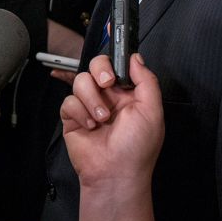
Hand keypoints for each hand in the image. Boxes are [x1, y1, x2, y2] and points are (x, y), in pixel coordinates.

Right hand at [60, 54, 164, 192]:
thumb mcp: (152, 111)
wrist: (115, 174)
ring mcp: (90, 106)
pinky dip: (80, 113)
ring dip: (91, 99)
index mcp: (129, 93)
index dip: (114, 56)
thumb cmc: (137, 149)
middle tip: (106, 84)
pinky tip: (90, 127)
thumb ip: (146, 80)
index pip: (119, 65)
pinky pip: (69, 101)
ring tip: (101, 119)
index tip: (112, 46)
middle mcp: (109, 97)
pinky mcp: (73, 117)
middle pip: (96, 65)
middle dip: (100, 70)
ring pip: (81, 81)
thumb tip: (136, 58)